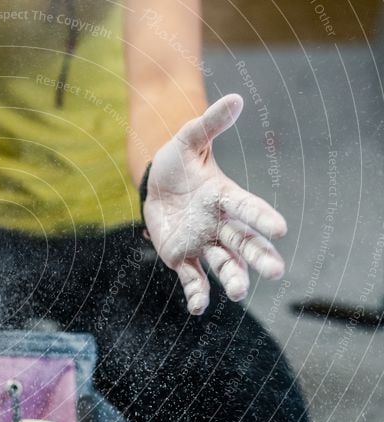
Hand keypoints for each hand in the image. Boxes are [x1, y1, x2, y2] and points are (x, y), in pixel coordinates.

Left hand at [144, 94, 286, 314]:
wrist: (155, 186)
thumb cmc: (177, 163)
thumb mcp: (188, 140)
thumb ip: (209, 124)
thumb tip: (235, 98)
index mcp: (225, 198)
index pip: (248, 209)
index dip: (262, 218)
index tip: (280, 229)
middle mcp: (219, 225)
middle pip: (244, 243)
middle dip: (258, 256)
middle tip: (276, 272)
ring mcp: (202, 244)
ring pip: (223, 264)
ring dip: (233, 278)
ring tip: (238, 292)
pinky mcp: (182, 258)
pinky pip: (193, 279)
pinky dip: (197, 294)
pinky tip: (198, 307)